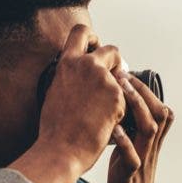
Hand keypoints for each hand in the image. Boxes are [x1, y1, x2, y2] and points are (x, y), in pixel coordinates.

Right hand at [9, 25, 125, 182]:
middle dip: (116, 65)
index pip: (81, 32)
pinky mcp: (118, 96)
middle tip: (116, 80)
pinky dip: (121, 110)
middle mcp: (86, 65)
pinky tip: (109, 123)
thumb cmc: (55, 129)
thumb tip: (82, 76)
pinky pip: (126, 98)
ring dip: (119, 91)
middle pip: (111, 50)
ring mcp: (104, 79)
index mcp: (67, 63)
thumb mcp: (56, 93)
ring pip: (123, 78)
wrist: (61, 150)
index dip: (92, 38)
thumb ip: (71, 78)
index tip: (96, 49)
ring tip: (106, 113)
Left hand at [105, 73, 174, 182]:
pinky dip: (124, 143)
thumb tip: (119, 113)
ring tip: (121, 93)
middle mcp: (150, 152)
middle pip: (161, 114)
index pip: (161, 111)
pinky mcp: (129, 180)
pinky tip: (114, 131)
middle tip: (124, 77)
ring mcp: (141, 165)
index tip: (128, 74)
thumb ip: (130, 137)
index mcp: (150, 145)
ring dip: (137, 109)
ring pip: (151, 131)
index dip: (147, 91)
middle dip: (144, 92)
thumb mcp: (130, 157)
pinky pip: (132, 159)